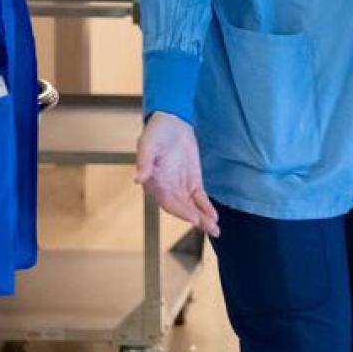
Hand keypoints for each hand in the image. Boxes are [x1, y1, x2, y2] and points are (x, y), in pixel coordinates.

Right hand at [135, 111, 221, 237]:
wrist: (171, 121)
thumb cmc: (156, 131)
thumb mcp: (148, 143)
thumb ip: (144, 161)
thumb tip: (137, 179)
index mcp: (154, 183)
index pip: (168, 202)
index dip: (181, 211)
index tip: (194, 219)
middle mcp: (167, 189)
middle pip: (183, 209)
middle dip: (197, 220)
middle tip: (212, 229)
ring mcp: (180, 186)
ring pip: (192, 206)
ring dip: (203, 218)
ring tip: (215, 230)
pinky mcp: (192, 181)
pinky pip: (199, 198)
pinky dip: (206, 207)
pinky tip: (214, 216)